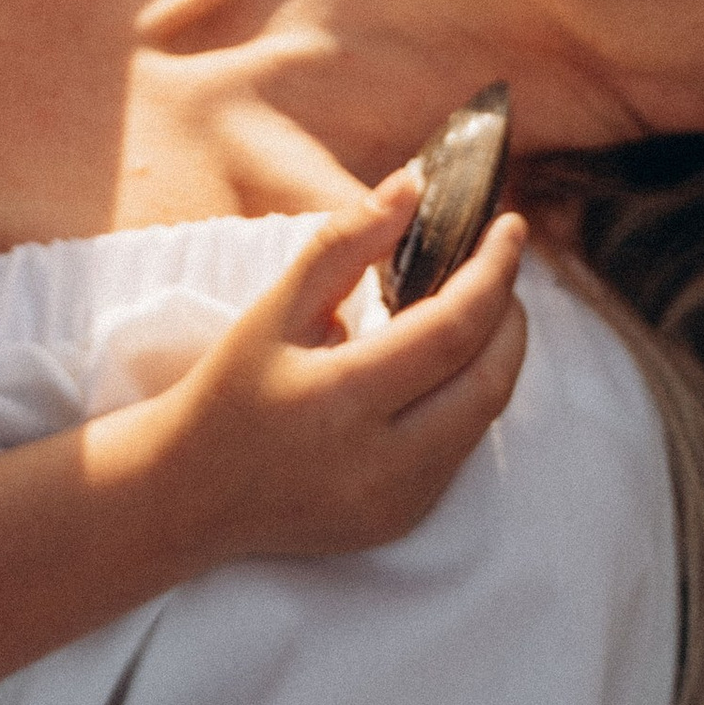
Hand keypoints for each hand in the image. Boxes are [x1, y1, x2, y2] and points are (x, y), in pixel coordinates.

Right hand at [138, 178, 527, 568]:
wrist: (193, 493)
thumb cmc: (230, 389)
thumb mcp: (277, 308)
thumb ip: (346, 242)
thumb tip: (415, 185)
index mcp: (340, 400)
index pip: (452, 329)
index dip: (493, 272)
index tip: (509, 226)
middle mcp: (380, 463)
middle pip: (489, 380)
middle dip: (510, 313)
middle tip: (500, 262)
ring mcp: (398, 502)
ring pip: (485, 417)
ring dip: (497, 353)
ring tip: (480, 302)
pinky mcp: (405, 519)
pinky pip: (462, 448)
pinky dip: (469, 394)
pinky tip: (448, 360)